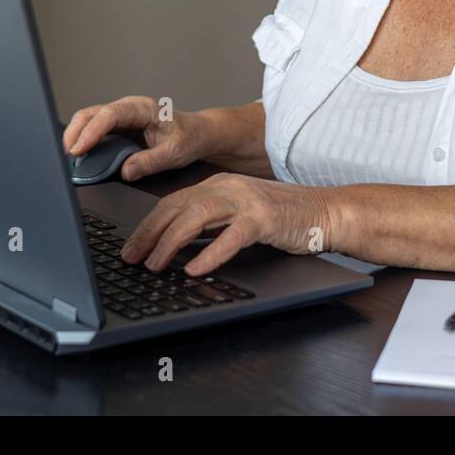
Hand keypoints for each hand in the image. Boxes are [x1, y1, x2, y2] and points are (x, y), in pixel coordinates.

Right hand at [62, 96, 206, 180]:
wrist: (196, 134)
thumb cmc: (188, 138)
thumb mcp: (174, 154)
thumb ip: (149, 163)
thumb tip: (124, 171)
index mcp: (143, 109)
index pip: (109, 115)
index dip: (91, 131)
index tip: (78, 149)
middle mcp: (128, 108)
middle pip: (90, 114)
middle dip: (74, 133)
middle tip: (67, 157)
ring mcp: (120, 116)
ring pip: (88, 120)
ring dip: (75, 137)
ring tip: (69, 159)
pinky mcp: (116, 127)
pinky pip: (94, 130)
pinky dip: (82, 141)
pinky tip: (78, 157)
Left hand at [120, 173, 334, 275]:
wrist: (324, 212)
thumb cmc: (282, 218)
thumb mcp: (238, 216)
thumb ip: (210, 225)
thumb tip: (175, 247)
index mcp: (218, 185)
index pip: (172, 202)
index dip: (147, 226)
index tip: (130, 247)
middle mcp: (228, 188)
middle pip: (177, 207)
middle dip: (149, 234)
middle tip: (130, 258)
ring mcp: (246, 201)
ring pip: (197, 217)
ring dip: (170, 243)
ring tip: (155, 265)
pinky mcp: (265, 219)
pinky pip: (231, 237)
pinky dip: (210, 254)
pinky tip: (195, 269)